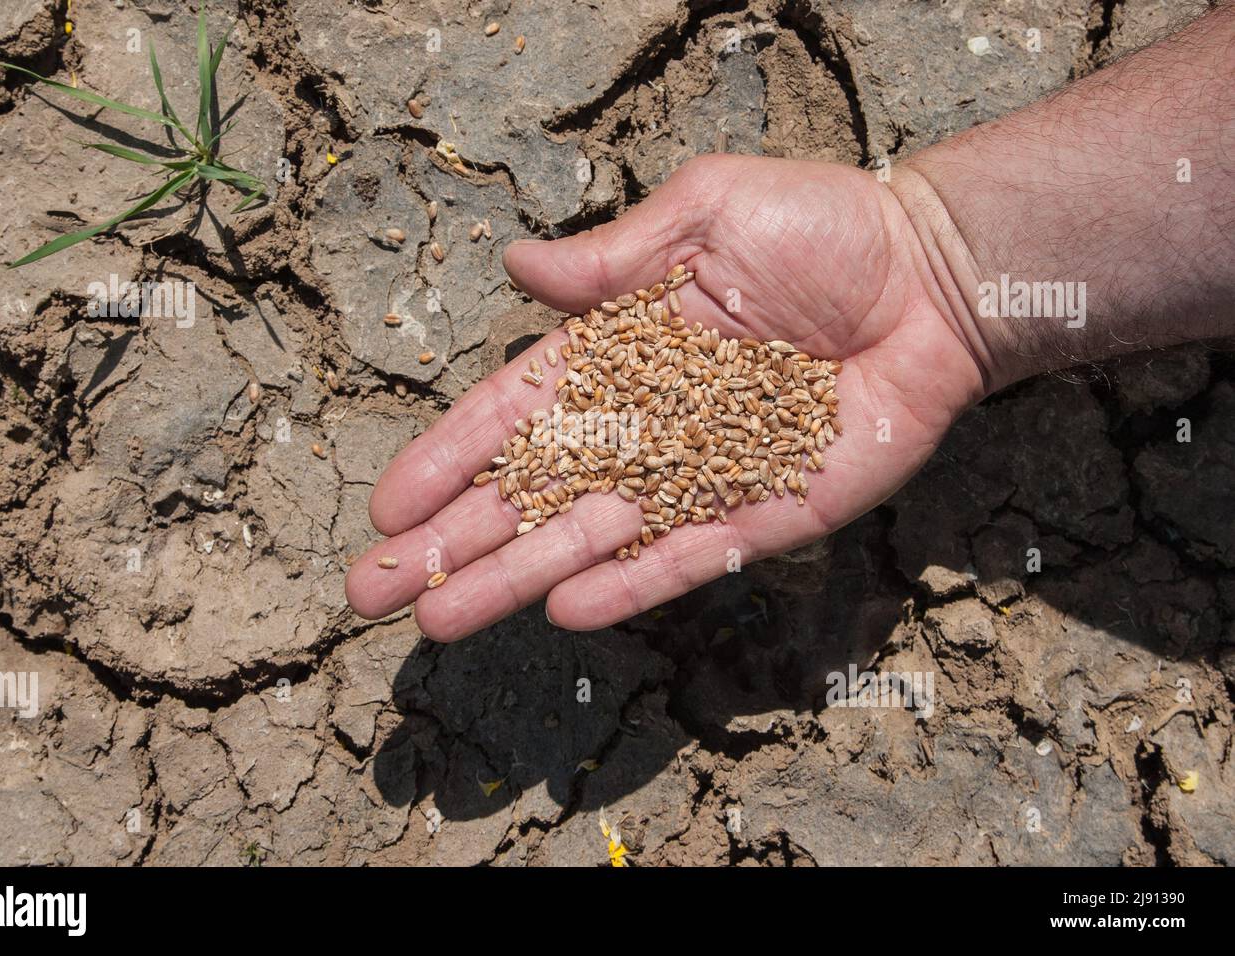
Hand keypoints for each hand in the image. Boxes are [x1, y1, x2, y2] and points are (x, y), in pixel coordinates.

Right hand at [345, 154, 987, 640]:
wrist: (933, 276)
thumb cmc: (822, 227)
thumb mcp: (703, 215)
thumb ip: (610, 259)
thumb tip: (514, 267)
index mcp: (619, 350)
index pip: (514, 413)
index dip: (448, 457)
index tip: (388, 505)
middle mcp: (646, 422)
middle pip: (531, 491)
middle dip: (452, 541)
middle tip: (372, 590)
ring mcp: (700, 474)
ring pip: (590, 536)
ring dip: (513, 577)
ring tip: (438, 618)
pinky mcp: (763, 512)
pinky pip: (685, 557)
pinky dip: (626, 584)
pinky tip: (560, 608)